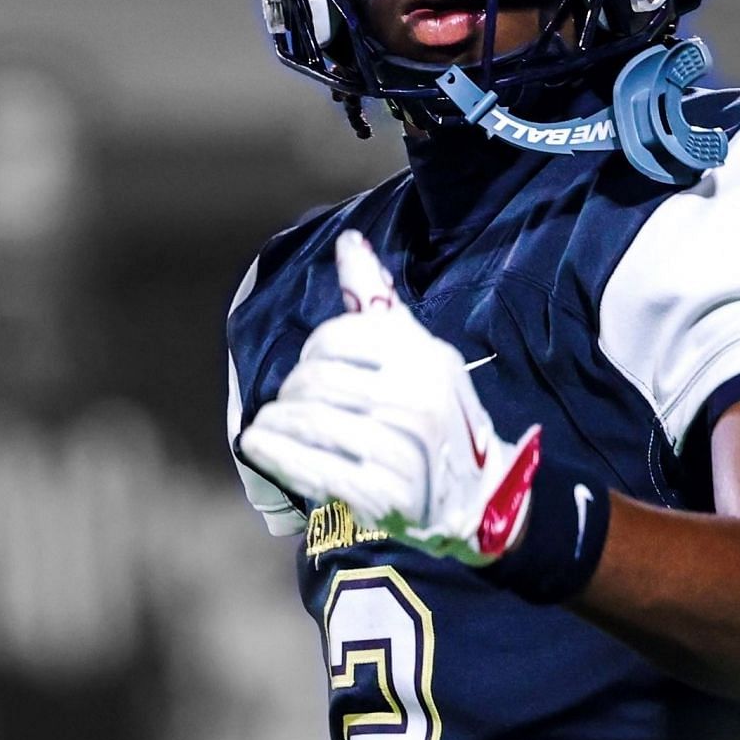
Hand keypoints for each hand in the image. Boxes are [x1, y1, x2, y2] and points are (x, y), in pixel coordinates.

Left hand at [239, 230, 541, 563]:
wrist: (478, 497)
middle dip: (291, 392)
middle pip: (316, 381)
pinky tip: (261, 446)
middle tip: (290, 403)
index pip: (337, 339)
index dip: (312, 352)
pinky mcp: (385, 496)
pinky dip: (276, 454)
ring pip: (307, 422)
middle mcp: (417, 400)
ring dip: (275, 423)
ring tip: (269, 425)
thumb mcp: (421, 354)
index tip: (312, 366)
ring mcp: (403, 451)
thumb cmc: (439, 417)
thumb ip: (380, 302)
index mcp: (426, 358)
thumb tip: (349, 241)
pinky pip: (310, 467)